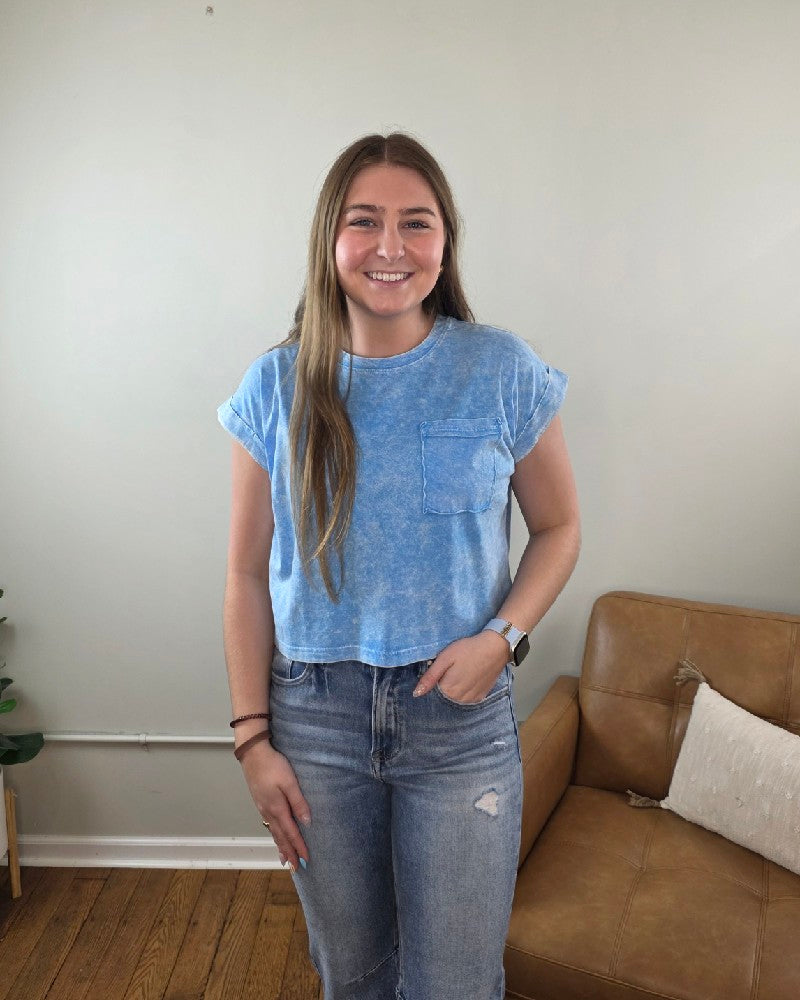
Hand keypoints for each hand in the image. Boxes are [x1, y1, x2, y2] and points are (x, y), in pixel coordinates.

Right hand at [238, 740, 310, 871]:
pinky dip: (274, 835)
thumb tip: (307, 822)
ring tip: (285, 859)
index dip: (299, 847)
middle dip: (289, 852)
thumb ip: (298, 802)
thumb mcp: (289, 782)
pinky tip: (275, 835)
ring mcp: (263, 807)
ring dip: (280, 846)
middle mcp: (268, 811)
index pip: (291, 833)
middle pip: (281, 837)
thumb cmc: (273, 765)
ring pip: (273, 832)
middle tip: (295, 868)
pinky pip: (269, 824)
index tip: (306, 860)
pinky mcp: (260, 801)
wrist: (253, 753)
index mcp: (277, 808)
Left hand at [413, 630, 509, 702]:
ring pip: (456, 697)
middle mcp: (459, 698)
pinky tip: (470, 676)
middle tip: (454, 667)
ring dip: (456, 687)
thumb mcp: (445, 658)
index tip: (444, 667)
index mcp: (448, 689)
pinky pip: (467, 697)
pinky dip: (466, 690)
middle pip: (445, 694)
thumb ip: (430, 677)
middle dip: (446, 683)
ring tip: (463, 670)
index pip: (434, 689)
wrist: (495, 647)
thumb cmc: (468, 649)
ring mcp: (471, 699)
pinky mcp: (481, 697)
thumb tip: (416, 694)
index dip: (437, 677)